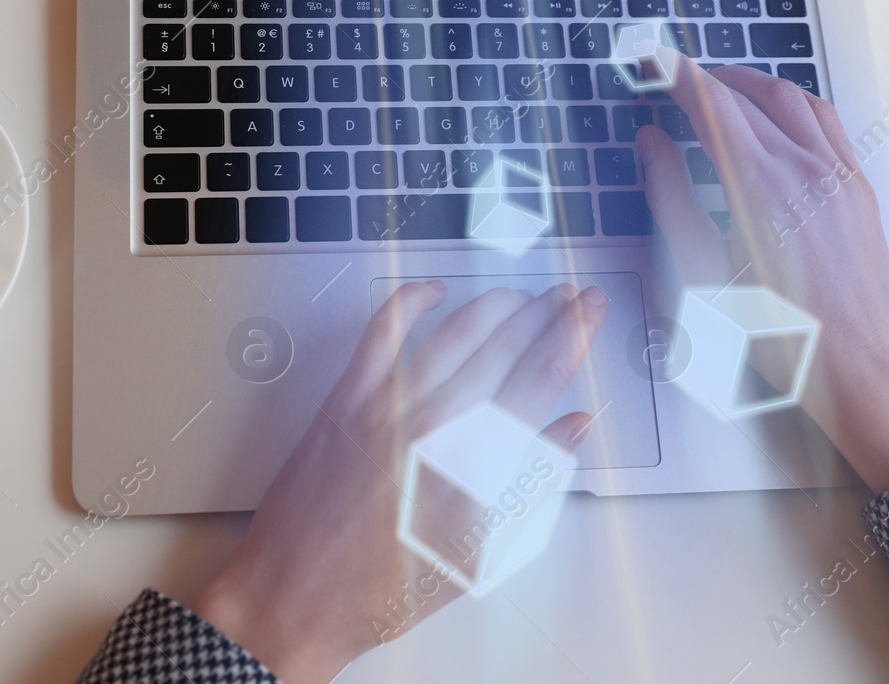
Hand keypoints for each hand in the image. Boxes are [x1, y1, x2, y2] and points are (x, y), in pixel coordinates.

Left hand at [190, 281, 609, 683]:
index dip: (574, 335)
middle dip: (547, 313)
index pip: (541, 379)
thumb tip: (571, 428)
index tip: (590, 312)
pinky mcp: (346, 398)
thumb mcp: (480, 551)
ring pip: (455, 331)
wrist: (298, 596)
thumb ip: (531, 480)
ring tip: (523, 297)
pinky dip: (412, 301)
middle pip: (506, 346)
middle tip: (569, 297)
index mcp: (476, 466)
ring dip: (497, 305)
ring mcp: (387, 405)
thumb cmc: (387, 589)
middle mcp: (434, 427)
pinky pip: (383, 331)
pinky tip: (436, 293)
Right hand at [637, 52, 888, 493]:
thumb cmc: (779, 335)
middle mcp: (805, 168)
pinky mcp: (858, 188)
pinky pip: (825, 121)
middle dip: (705, 77)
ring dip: (750, 83)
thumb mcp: (701, 272)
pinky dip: (792, 102)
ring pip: (793, 97)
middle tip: (671, 75)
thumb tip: (652, 144)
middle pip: (748, 95)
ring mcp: (838, 174)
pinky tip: (776, 116)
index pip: (711, 105)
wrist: (860, 366)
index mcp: (760, 186)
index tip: (652, 61)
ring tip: (719, 87)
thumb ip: (670, 197)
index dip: (676, 75)